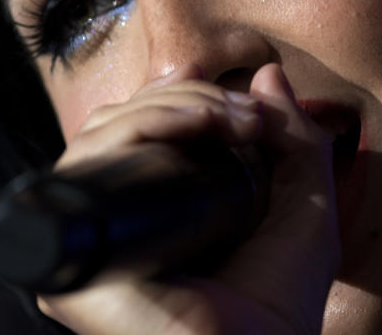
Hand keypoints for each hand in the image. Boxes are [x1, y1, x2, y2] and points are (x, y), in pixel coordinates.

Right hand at [35, 63, 339, 334]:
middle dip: (189, 99)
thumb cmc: (282, 307)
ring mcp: (92, 243)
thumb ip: (294, 140)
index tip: (241, 101)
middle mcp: (116, 225)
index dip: (180, 100)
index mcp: (154, 211)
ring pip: (101, 134)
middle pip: (117, 123)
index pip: (138, 132)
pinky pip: (92, 169)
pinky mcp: (76, 265)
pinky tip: (197, 130)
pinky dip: (144, 128)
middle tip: (247, 115)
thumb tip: (268, 74)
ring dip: (174, 106)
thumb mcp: (305, 208)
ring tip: (233, 121)